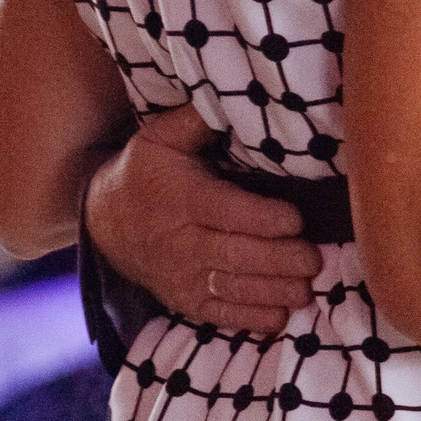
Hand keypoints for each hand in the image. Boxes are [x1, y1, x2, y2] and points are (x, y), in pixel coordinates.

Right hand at [85, 104, 320, 334]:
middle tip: (315, 259)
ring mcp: (180, 277)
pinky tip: (281, 318)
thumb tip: (233, 100)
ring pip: (231, 289)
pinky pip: (217, 315)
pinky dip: (250, 320)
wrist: (105, 221)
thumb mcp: (161, 137)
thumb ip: (197, 120)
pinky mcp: (183, 301)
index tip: (296, 220)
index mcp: (179, 198)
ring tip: (307, 290)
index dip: (262, 219)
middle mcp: (178, 242)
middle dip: (279, 260)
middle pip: (234, 256)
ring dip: (273, 293)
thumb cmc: (145, 172)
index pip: (225, 213)